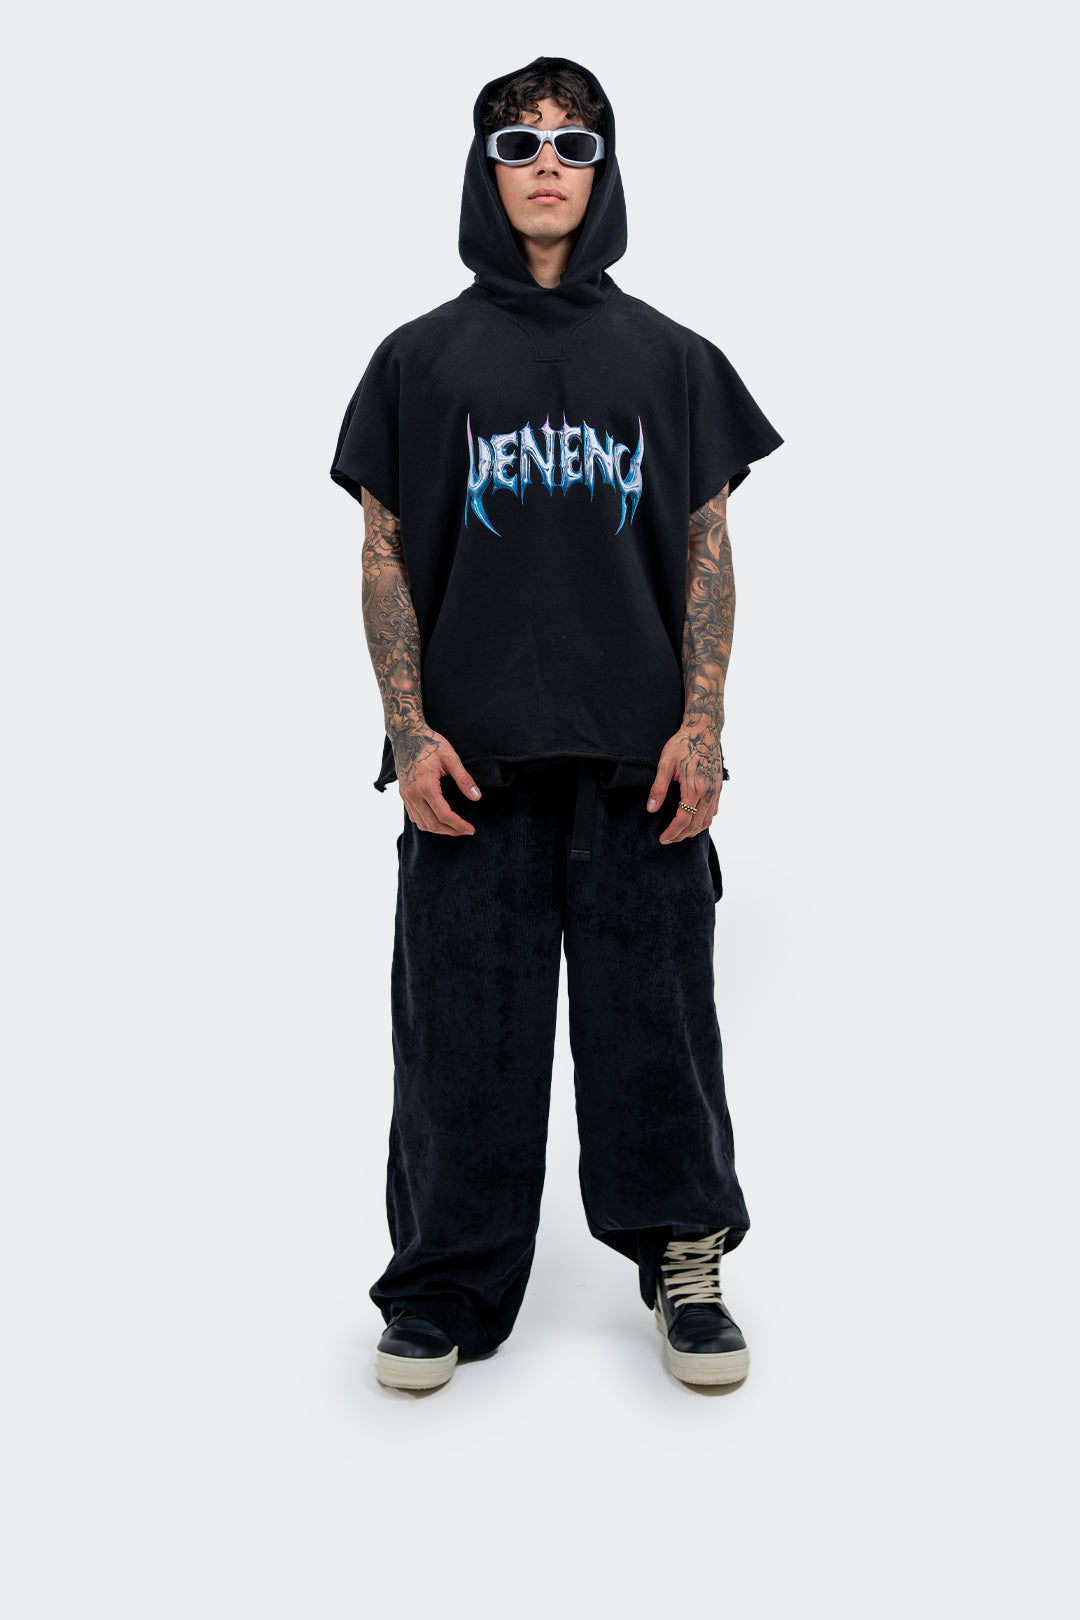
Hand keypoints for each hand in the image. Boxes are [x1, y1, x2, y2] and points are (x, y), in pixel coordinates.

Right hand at [392, 724, 481, 834]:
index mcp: (426, 786)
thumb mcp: (451, 758)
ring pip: (421, 824)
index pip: (444, 815)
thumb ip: (464, 779)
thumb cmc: (430, 743)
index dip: (459, 825)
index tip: (471, 829)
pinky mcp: (403, 794)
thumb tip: (476, 797)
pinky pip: (413, 816)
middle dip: (450, 831)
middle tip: (464, 831)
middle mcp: (413, 794)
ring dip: (438, 830)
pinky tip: (437, 819)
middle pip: (432, 824)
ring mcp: (406, 795)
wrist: (406, 735)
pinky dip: (426, 823)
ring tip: (453, 828)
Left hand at [646, 723, 723, 843]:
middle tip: (668, 840)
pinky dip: (703, 821)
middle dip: (681, 835)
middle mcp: (709, 792)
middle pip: (696, 824)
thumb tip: (651, 809)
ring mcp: (716, 790)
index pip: (683, 819)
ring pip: (707, 820)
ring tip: (679, 834)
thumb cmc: (683, 744)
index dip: (672, 832)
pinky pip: (713, 811)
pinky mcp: (719, 787)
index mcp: (695, 787)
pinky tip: (693, 821)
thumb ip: (658, 788)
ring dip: (693, 831)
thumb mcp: (665, 763)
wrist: (704, 731)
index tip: (662, 839)